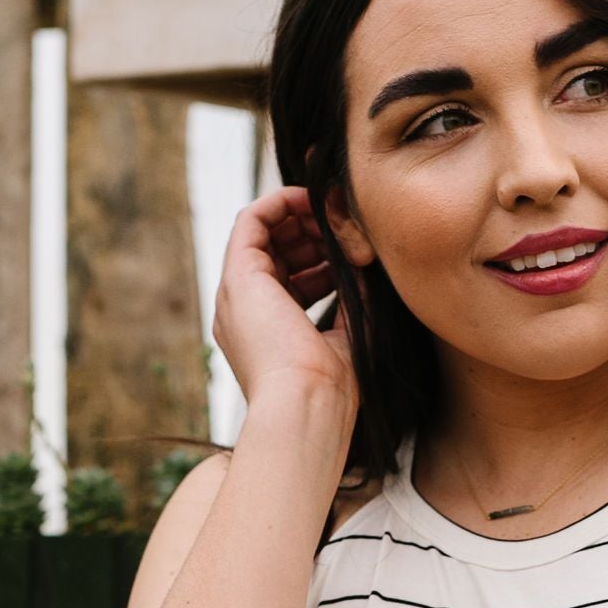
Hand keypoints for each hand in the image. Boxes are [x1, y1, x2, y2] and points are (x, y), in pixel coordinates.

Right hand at [213, 186, 357, 445]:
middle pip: (274, 253)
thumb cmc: (332, 389)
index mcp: (266, 333)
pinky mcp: (238, 278)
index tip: (352, 250)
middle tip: (347, 229)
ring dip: (300, 216)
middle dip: (312, 234)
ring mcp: (238, 295)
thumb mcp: (351, 335)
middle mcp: (246, 313)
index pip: (289, 280)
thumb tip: (370, 265)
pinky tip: (311, 201)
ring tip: (335, 216)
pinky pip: (251, 220)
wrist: (307, 407)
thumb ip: (357, 301)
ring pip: (263, 233)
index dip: (321, 257)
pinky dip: (280, 202)